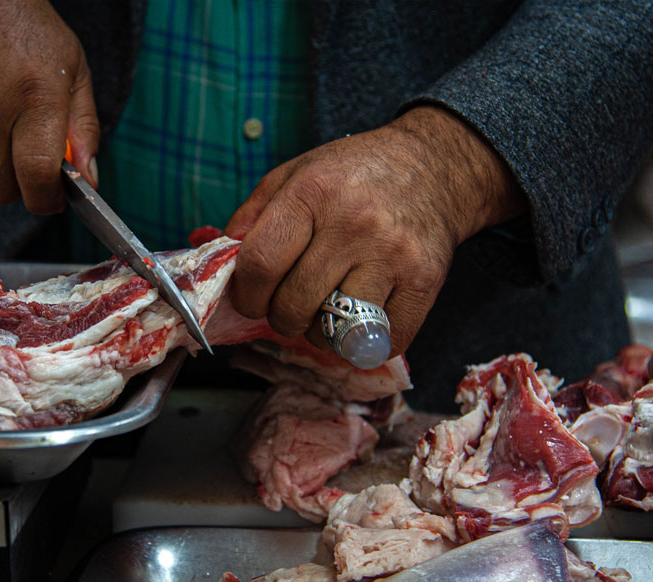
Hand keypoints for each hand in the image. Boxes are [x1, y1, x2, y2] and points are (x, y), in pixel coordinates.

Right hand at [0, 0, 99, 213]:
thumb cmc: (26, 30)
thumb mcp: (74, 70)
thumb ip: (85, 129)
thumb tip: (89, 182)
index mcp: (37, 97)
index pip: (37, 174)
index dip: (47, 199)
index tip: (54, 199)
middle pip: (1, 189)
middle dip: (18, 189)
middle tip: (28, 165)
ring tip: (0, 126)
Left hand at [225, 106, 526, 357]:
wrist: (434, 167)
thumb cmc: (352, 175)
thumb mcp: (293, 175)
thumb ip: (250, 218)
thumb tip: (218, 265)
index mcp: (313, 192)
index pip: (259, 265)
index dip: (246, 295)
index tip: (252, 297)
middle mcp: (354, 224)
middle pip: (292, 306)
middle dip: (280, 316)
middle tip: (290, 303)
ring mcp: (392, 256)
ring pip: (332, 332)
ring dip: (320, 332)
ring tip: (326, 306)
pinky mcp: (424, 283)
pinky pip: (379, 343)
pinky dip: (363, 342)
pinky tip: (360, 316)